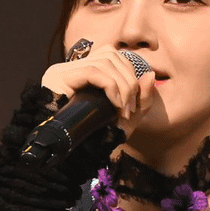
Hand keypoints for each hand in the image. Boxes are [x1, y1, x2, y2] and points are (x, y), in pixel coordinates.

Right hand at [41, 48, 155, 135]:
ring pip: (104, 62)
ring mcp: (62, 71)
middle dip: (128, 81)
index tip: (133, 102)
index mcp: (84, 70)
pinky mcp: (58, 78)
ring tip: (123, 109)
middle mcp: (71, 67)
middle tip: (130, 109)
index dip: (129, 73)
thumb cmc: (100, 136)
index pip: (111, 55)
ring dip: (121, 86)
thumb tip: (150, 74)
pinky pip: (92, 72)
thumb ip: (142, 96)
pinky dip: (110, 86)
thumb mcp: (127, 115)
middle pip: (110, 55)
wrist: (76, 155)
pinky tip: (115, 105)